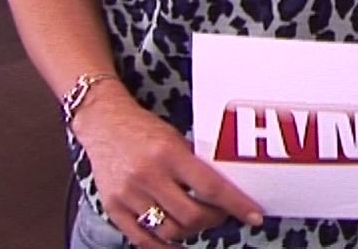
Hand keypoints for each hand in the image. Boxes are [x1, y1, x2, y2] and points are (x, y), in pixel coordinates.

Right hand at [73, 93, 263, 248]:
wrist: (103, 122)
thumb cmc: (144, 128)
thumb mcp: (177, 138)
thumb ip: (196, 165)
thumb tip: (228, 191)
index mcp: (169, 153)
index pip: (211, 187)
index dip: (236, 205)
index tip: (254, 215)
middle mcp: (148, 175)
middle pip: (191, 215)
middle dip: (214, 219)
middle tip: (221, 214)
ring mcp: (128, 195)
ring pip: (169, 231)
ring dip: (192, 232)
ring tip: (199, 221)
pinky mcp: (113, 208)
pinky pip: (142, 240)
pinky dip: (165, 246)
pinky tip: (178, 241)